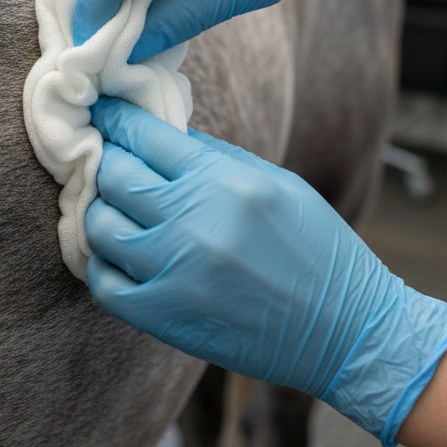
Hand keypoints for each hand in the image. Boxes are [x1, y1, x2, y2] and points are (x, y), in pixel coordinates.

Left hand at [84, 98, 446, 445]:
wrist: (347, 330)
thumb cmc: (319, 251)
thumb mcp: (278, 184)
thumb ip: (215, 158)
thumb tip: (163, 134)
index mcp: (226, 181)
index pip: (146, 136)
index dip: (116, 121)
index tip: (104, 116)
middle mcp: (195, 222)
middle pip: (114, 176)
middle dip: (103, 164)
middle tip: (103, 164)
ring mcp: (176, 273)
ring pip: (100, 228)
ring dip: (100, 215)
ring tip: (113, 213)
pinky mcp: (166, 318)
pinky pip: (105, 285)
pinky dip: (103, 267)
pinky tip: (120, 259)